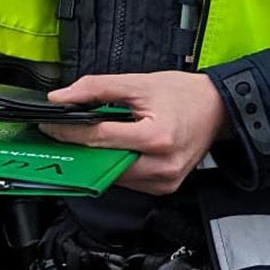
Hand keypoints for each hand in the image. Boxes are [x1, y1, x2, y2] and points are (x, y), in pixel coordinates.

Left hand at [38, 71, 226, 193]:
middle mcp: (161, 165)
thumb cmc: (186, 95)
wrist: (219, 109)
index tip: (50, 124)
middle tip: (64, 135)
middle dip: (81, 148)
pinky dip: (117, 165)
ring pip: (113, 176)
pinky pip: (129, 181)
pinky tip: (119, 149)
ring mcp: (164, 180)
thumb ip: (98, 88)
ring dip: (99, 158)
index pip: (98, 137)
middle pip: (103, 162)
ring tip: (94, 138)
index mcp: (156, 137)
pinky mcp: (165, 187)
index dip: (68, 130)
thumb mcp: (140, 82)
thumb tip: (63, 97)